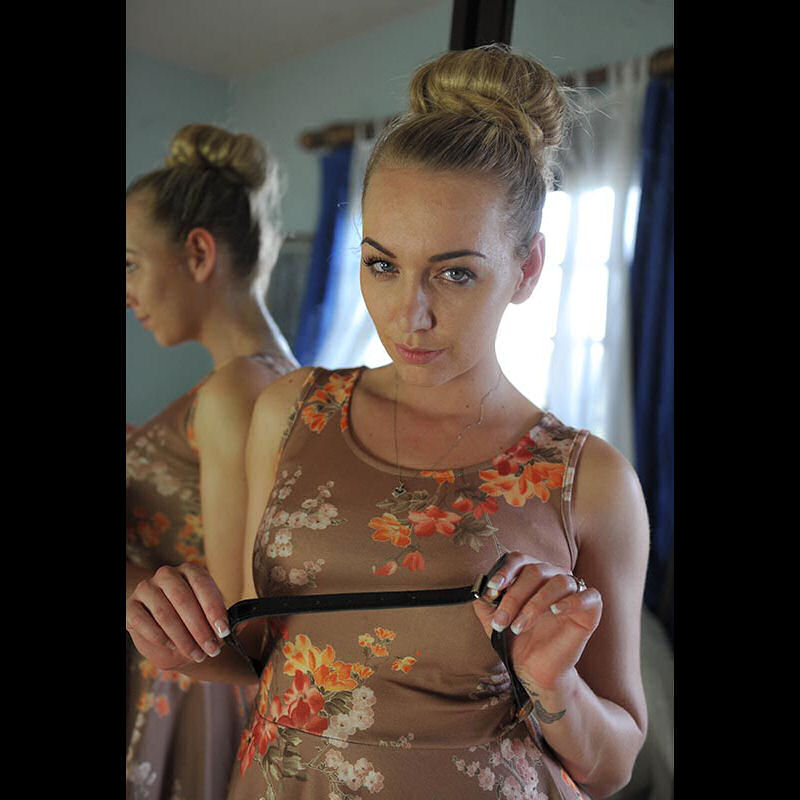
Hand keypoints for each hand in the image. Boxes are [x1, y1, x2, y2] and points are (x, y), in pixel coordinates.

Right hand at [126, 563, 231, 670]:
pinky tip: (172, 647)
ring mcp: (146, 588)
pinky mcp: (131, 606)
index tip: (223, 631)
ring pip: (164, 613)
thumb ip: (227, 618)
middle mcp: (167, 574)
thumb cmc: (192, 616)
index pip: (203, 585)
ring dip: (183, 638)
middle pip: (183, 600)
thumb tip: (245, 623)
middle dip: (200, 629)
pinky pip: (143, 622)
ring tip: (197, 655)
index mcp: (191, 571)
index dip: (214, 609)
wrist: (161, 621)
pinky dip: (159, 637)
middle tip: (211, 650)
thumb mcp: (210, 614)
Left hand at [472, 551, 601, 691]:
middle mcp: (553, 577)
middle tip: (501, 622)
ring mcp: (573, 592)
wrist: (534, 671)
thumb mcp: (493, 619)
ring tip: (520, 627)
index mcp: (532, 575)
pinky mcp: (590, 610)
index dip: (505, 571)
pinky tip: (555, 611)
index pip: (519, 559)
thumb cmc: (517, 641)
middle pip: (535, 571)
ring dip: (534, 604)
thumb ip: (485, 601)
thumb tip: (482, 588)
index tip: (492, 589)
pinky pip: (588, 595)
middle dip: (514, 597)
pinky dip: (571, 601)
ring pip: (558, 581)